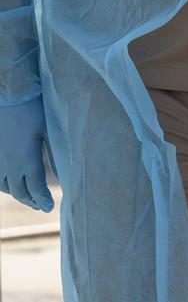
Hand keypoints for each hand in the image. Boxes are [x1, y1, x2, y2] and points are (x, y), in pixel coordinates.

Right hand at [0, 96, 52, 211]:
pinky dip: (3, 185)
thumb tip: (68, 174)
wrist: (8, 93)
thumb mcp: (50, 130)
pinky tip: (10, 183)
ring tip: (28, 197)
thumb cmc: (32, 109)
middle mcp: (9, 165)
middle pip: (20, 192)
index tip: (50, 208)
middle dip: (31, 201)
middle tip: (42, 207)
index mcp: (27, 161)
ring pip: (5, 187)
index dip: (43, 201)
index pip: (36, 189)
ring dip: (17, 194)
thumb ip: (57, 154)